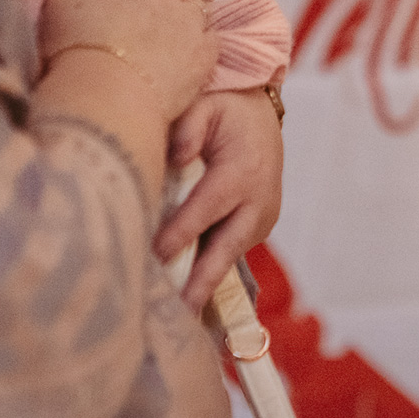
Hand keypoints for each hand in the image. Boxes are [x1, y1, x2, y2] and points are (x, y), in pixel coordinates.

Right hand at [42, 0, 216, 123]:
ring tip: (175, 25)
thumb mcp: (54, 8)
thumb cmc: (71, 52)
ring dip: (188, 9)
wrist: (104, 96)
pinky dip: (202, 39)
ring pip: (197, 2)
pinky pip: (211, 35)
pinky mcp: (203, 50)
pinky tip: (190, 50)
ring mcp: (186, 18)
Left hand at [155, 86, 284, 312]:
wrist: (262, 113)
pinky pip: (232, 249)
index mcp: (243, 170)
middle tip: (180, 312)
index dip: (181, 233)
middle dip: (202, 280)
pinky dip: (211, 266)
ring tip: (175, 311)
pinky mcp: (260, 225)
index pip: (207, 207)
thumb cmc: (228, 109)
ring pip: (230, 254)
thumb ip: (188, 129)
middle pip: (226, 247)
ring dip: (204, 280)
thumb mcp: (206, 105)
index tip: (154, 255)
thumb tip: (175, 160)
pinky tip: (187, 289)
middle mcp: (259, 199)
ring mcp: (263, 215)